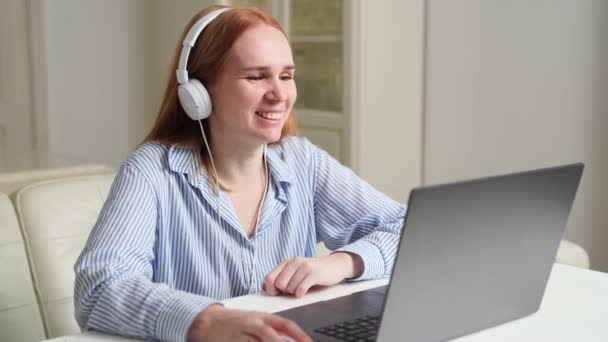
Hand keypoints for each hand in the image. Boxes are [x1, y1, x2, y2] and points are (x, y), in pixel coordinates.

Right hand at [187, 304, 311, 341]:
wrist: (208, 321)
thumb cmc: (236, 321)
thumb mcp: (256, 319)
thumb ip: (272, 328)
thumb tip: (290, 338)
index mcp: (262, 317)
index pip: (285, 324)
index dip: (299, 334)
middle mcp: (253, 325)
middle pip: (272, 337)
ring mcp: (242, 336)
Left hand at [263, 252, 363, 297]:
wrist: (335, 265)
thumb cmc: (313, 272)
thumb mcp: (295, 274)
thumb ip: (280, 279)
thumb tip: (263, 287)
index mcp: (286, 263)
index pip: (269, 278)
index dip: (272, 289)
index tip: (280, 292)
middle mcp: (294, 262)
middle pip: (278, 284)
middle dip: (285, 292)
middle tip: (294, 290)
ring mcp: (304, 266)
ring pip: (289, 288)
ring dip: (295, 293)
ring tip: (302, 288)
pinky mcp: (314, 273)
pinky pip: (300, 289)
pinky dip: (301, 293)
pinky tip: (305, 291)